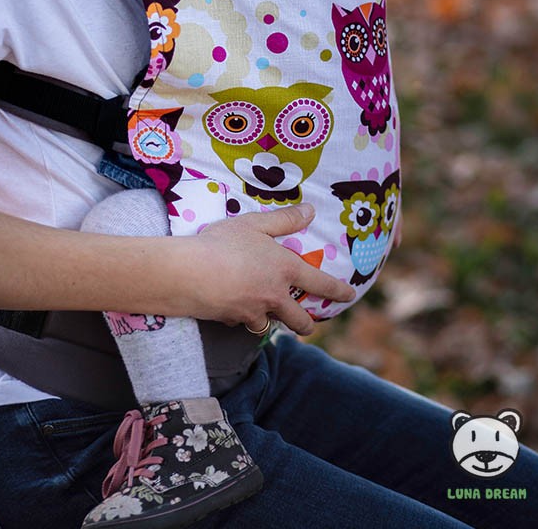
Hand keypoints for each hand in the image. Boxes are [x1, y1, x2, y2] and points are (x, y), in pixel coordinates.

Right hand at [188, 204, 354, 336]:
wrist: (189, 273)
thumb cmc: (222, 242)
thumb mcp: (253, 224)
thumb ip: (283, 220)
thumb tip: (311, 211)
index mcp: (284, 269)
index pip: (319, 283)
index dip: (337, 291)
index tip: (349, 295)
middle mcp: (274, 295)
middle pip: (300, 321)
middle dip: (305, 325)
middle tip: (306, 324)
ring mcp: (253, 312)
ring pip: (269, 326)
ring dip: (269, 321)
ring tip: (263, 314)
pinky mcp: (232, 321)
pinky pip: (240, 322)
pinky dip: (238, 317)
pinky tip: (229, 307)